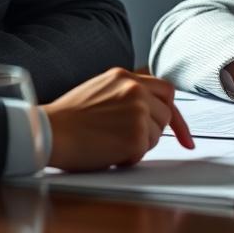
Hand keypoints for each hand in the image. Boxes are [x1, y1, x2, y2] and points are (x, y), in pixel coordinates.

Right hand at [41, 67, 193, 171]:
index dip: (174, 113)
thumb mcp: (99, 90)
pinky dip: (129, 157)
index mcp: (125, 76)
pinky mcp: (136, 135)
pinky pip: (144, 151)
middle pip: (166, 113)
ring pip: (157, 134)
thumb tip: (149, 109)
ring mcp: (138, 111)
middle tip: (137, 141)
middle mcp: (135, 90)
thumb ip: (125, 93)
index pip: (165, 90)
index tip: (183, 135)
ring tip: (109, 142)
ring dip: (139, 144)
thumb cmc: (67, 118)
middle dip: (155, 129)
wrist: (50, 131)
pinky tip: (108, 152)